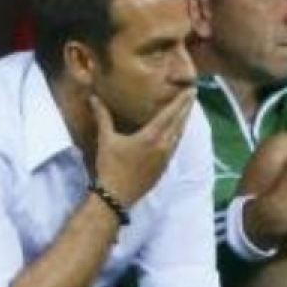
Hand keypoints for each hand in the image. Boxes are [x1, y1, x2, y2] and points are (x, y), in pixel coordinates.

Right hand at [90, 88, 194, 207]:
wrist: (116, 196)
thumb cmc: (110, 167)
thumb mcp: (106, 140)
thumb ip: (102, 117)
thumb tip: (93, 98)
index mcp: (151, 136)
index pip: (171, 114)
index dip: (182, 101)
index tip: (191, 89)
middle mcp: (163, 145)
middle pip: (180, 123)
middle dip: (186, 108)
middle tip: (193, 95)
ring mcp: (165, 158)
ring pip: (180, 135)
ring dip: (184, 122)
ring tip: (187, 111)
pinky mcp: (164, 168)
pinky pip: (175, 147)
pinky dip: (179, 135)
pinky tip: (177, 134)